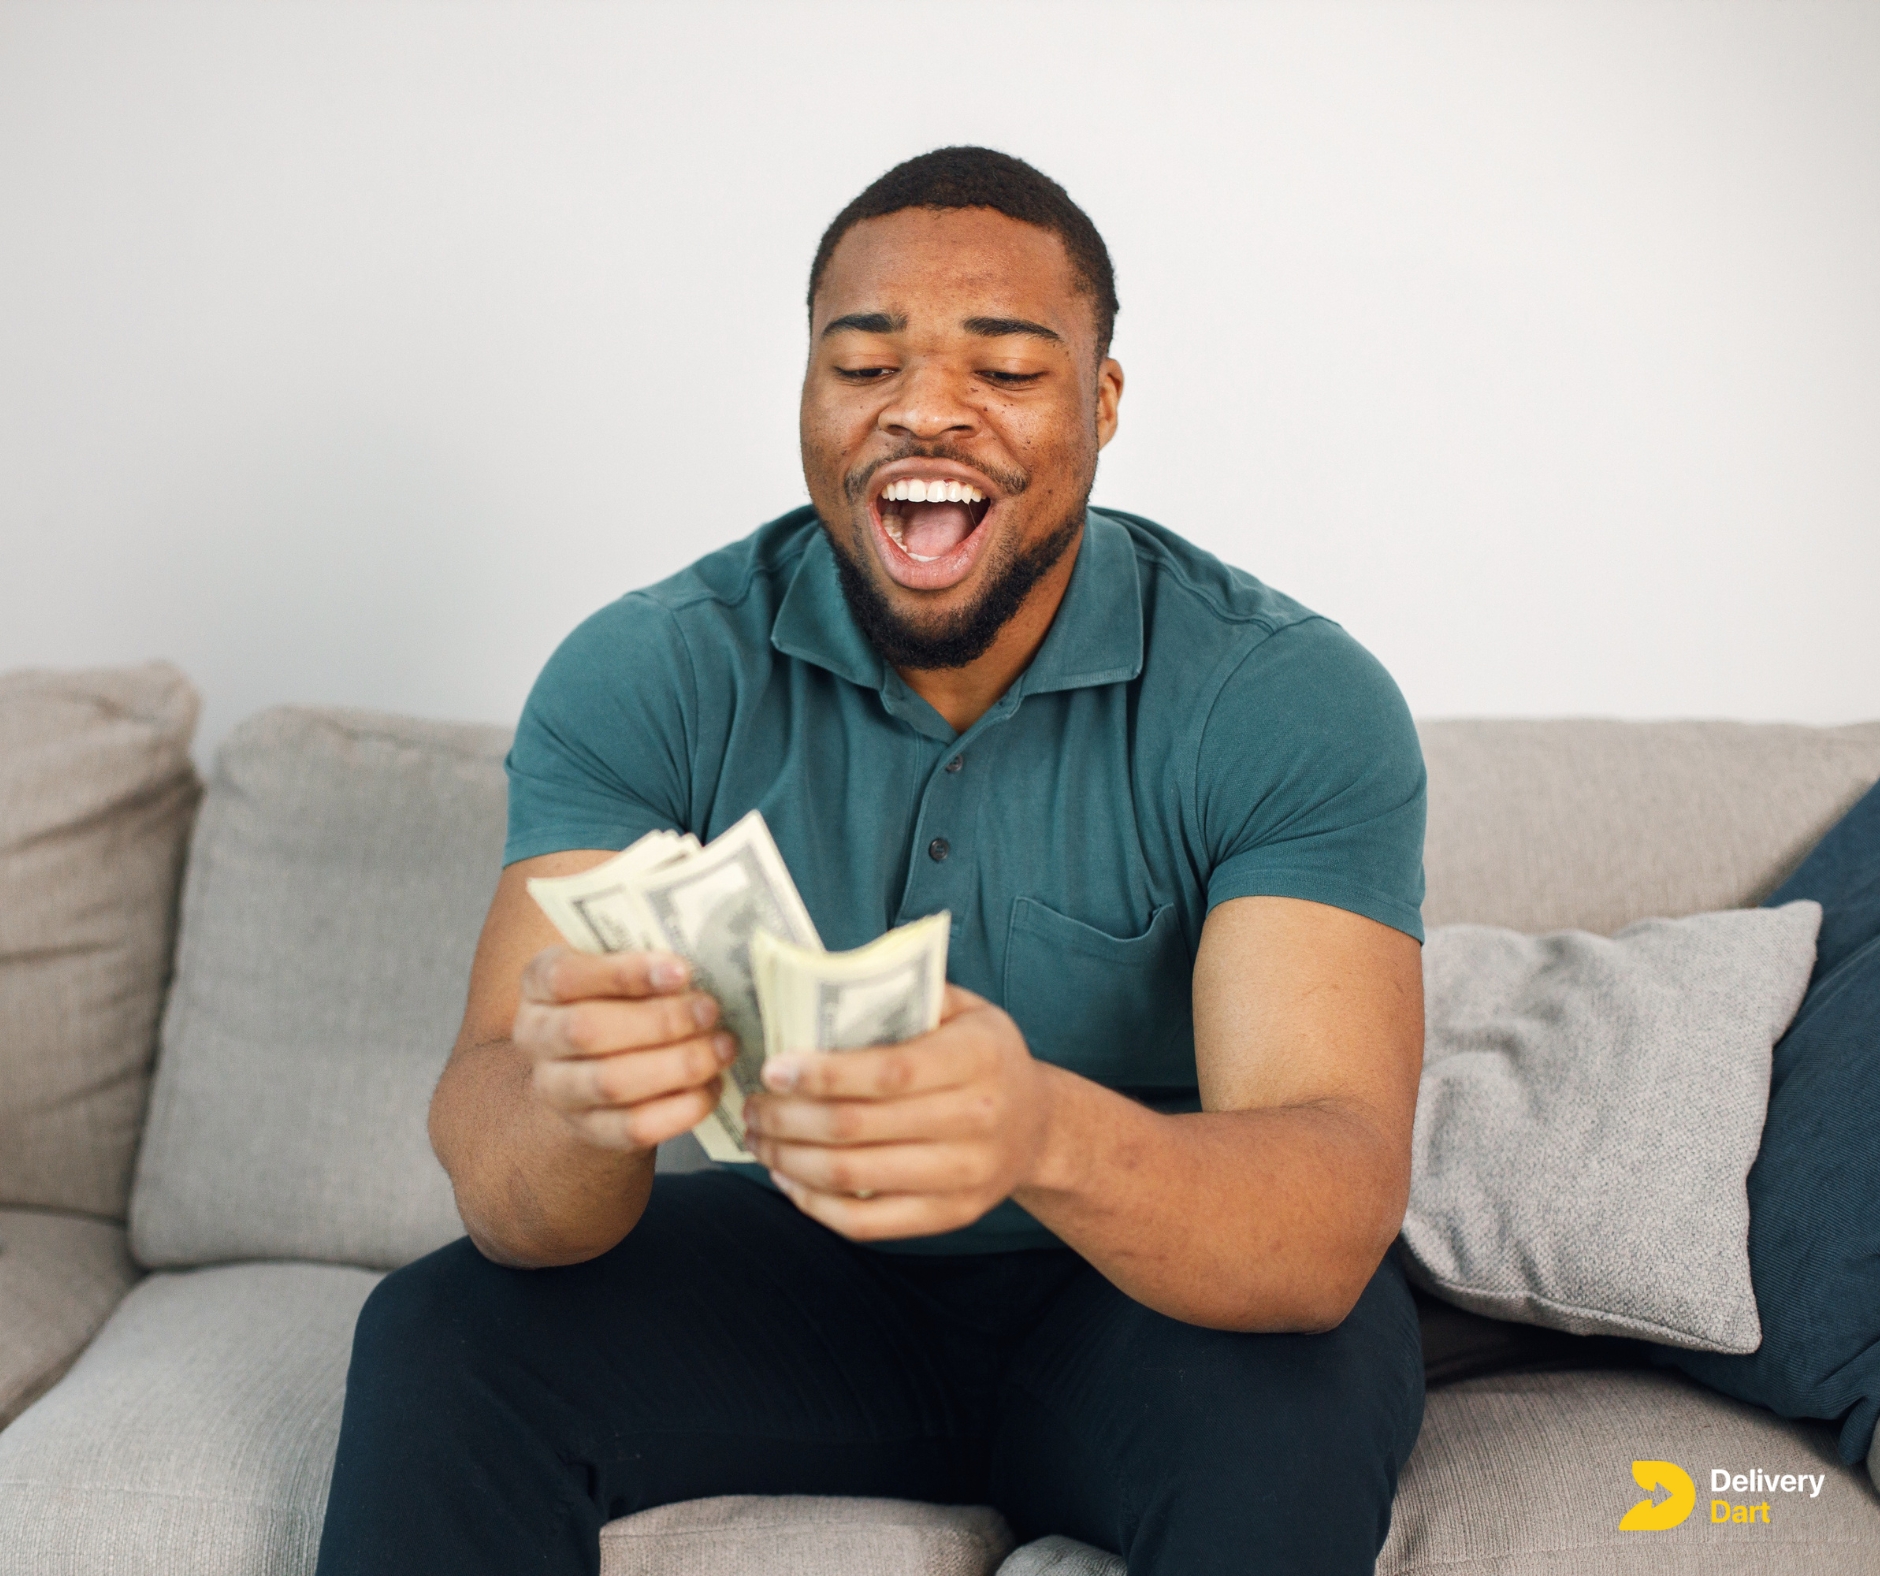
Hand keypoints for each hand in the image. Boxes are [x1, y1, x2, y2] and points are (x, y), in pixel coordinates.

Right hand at [513, 947, 736, 1151]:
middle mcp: (536, 1037)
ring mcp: (557, 1089)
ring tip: (721, 1047)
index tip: (681, 970)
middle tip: (711, 1011)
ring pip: (612, 1082)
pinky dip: (680, 1109)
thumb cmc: (621, 996)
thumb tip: (711, 947)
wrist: (596, 1058)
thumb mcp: (621, 964)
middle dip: (660, 1021)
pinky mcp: (588, 1129)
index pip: (567, 977)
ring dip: (677, 1065)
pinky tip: (711, 1087)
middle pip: (588, 1032)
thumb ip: (648, 956)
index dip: (625, 974)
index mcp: (538, 983)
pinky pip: (632, 1127)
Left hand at [741, 986, 1057, 1239]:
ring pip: (853, 1176)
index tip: (774, 1068)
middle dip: (788, 1117)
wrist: (1038, 1127)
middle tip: (753, 1104)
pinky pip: (866, 1222)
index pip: (888, 1072)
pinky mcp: (949, 1217)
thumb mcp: (966, 1009)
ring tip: (761, 1138)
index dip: (823, 1074)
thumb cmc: (983, 1057)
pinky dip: (815, 1205)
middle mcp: (976, 1120)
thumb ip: (909, 994)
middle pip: (857, 1128)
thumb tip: (826, 984)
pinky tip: (789, 1179)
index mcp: (976, 1058)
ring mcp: (964, 1176)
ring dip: (790, 1160)